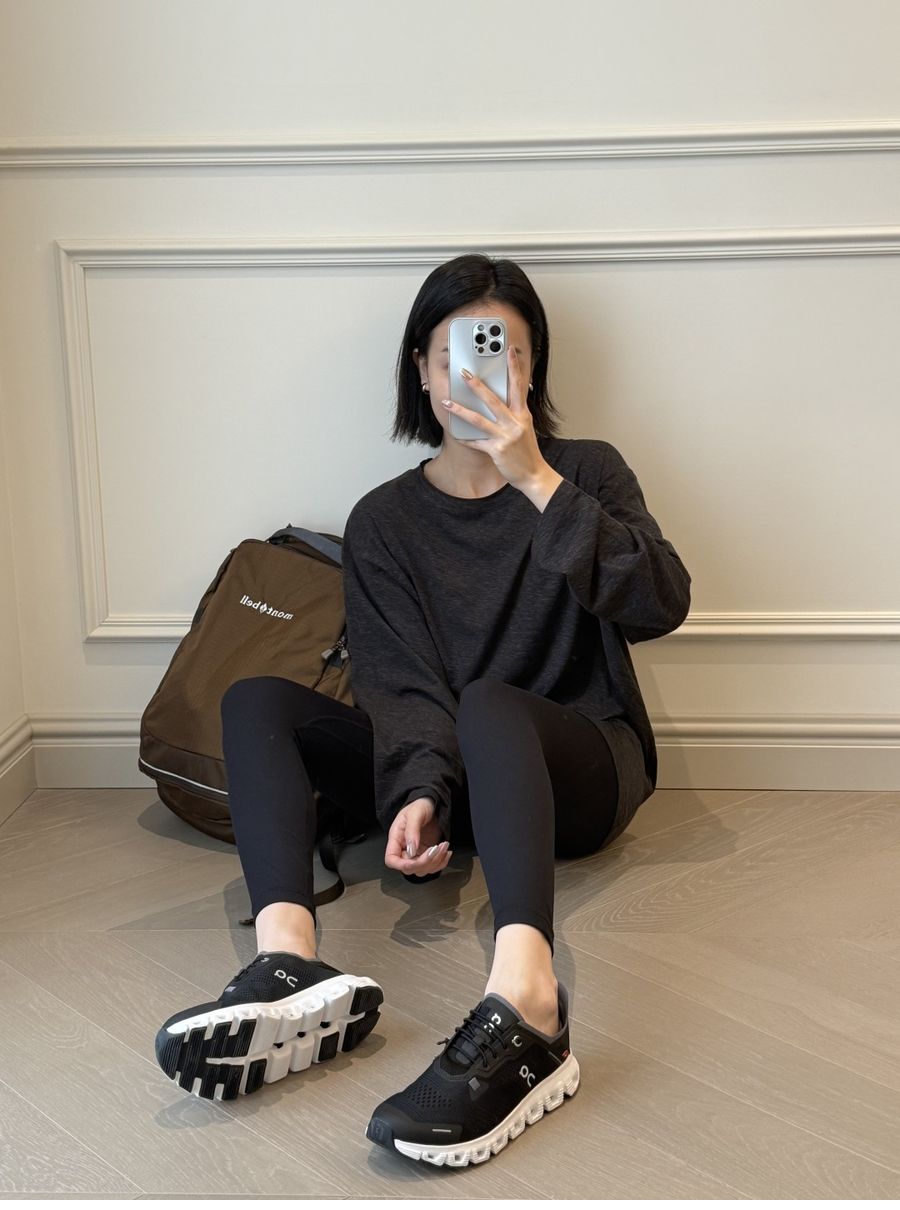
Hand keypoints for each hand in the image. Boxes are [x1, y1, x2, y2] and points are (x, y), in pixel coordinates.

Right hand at [384, 796, 451, 876]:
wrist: (430, 804)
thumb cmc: (419, 805)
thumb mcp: (414, 814)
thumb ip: (411, 831)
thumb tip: (411, 850)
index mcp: (396, 839)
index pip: (391, 860)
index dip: (402, 865)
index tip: (417, 860)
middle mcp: (404, 849)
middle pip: (409, 868)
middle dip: (425, 862)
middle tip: (437, 848)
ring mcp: (416, 853)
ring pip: (422, 870)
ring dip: (435, 862)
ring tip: (444, 846)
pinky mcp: (427, 854)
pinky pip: (432, 866)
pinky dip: (441, 862)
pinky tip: (446, 851)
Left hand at [441, 346, 548, 491]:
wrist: (533, 474)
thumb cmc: (527, 452)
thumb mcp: (525, 428)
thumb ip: (515, 414)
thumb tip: (500, 401)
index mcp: (523, 414)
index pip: (518, 386)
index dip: (514, 367)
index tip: (509, 351)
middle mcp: (515, 423)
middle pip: (493, 399)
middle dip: (477, 385)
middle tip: (464, 373)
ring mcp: (506, 436)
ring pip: (479, 420)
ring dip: (460, 410)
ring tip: (447, 402)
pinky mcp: (497, 450)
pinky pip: (477, 442)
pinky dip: (465, 438)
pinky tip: (454, 433)